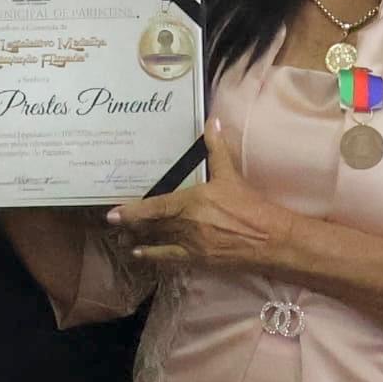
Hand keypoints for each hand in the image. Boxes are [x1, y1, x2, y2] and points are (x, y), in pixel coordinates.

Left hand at [105, 125, 303, 276]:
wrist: (270, 238)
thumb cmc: (249, 205)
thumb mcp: (231, 174)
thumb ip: (217, 148)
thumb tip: (211, 122)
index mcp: (191, 202)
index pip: (154, 208)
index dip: (131, 212)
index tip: (112, 214)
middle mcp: (186, 225)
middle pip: (152, 226)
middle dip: (131, 226)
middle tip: (112, 225)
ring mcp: (191, 245)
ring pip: (157, 242)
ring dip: (139, 241)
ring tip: (122, 240)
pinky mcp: (198, 260)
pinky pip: (170, 259)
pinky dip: (153, 256)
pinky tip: (141, 255)